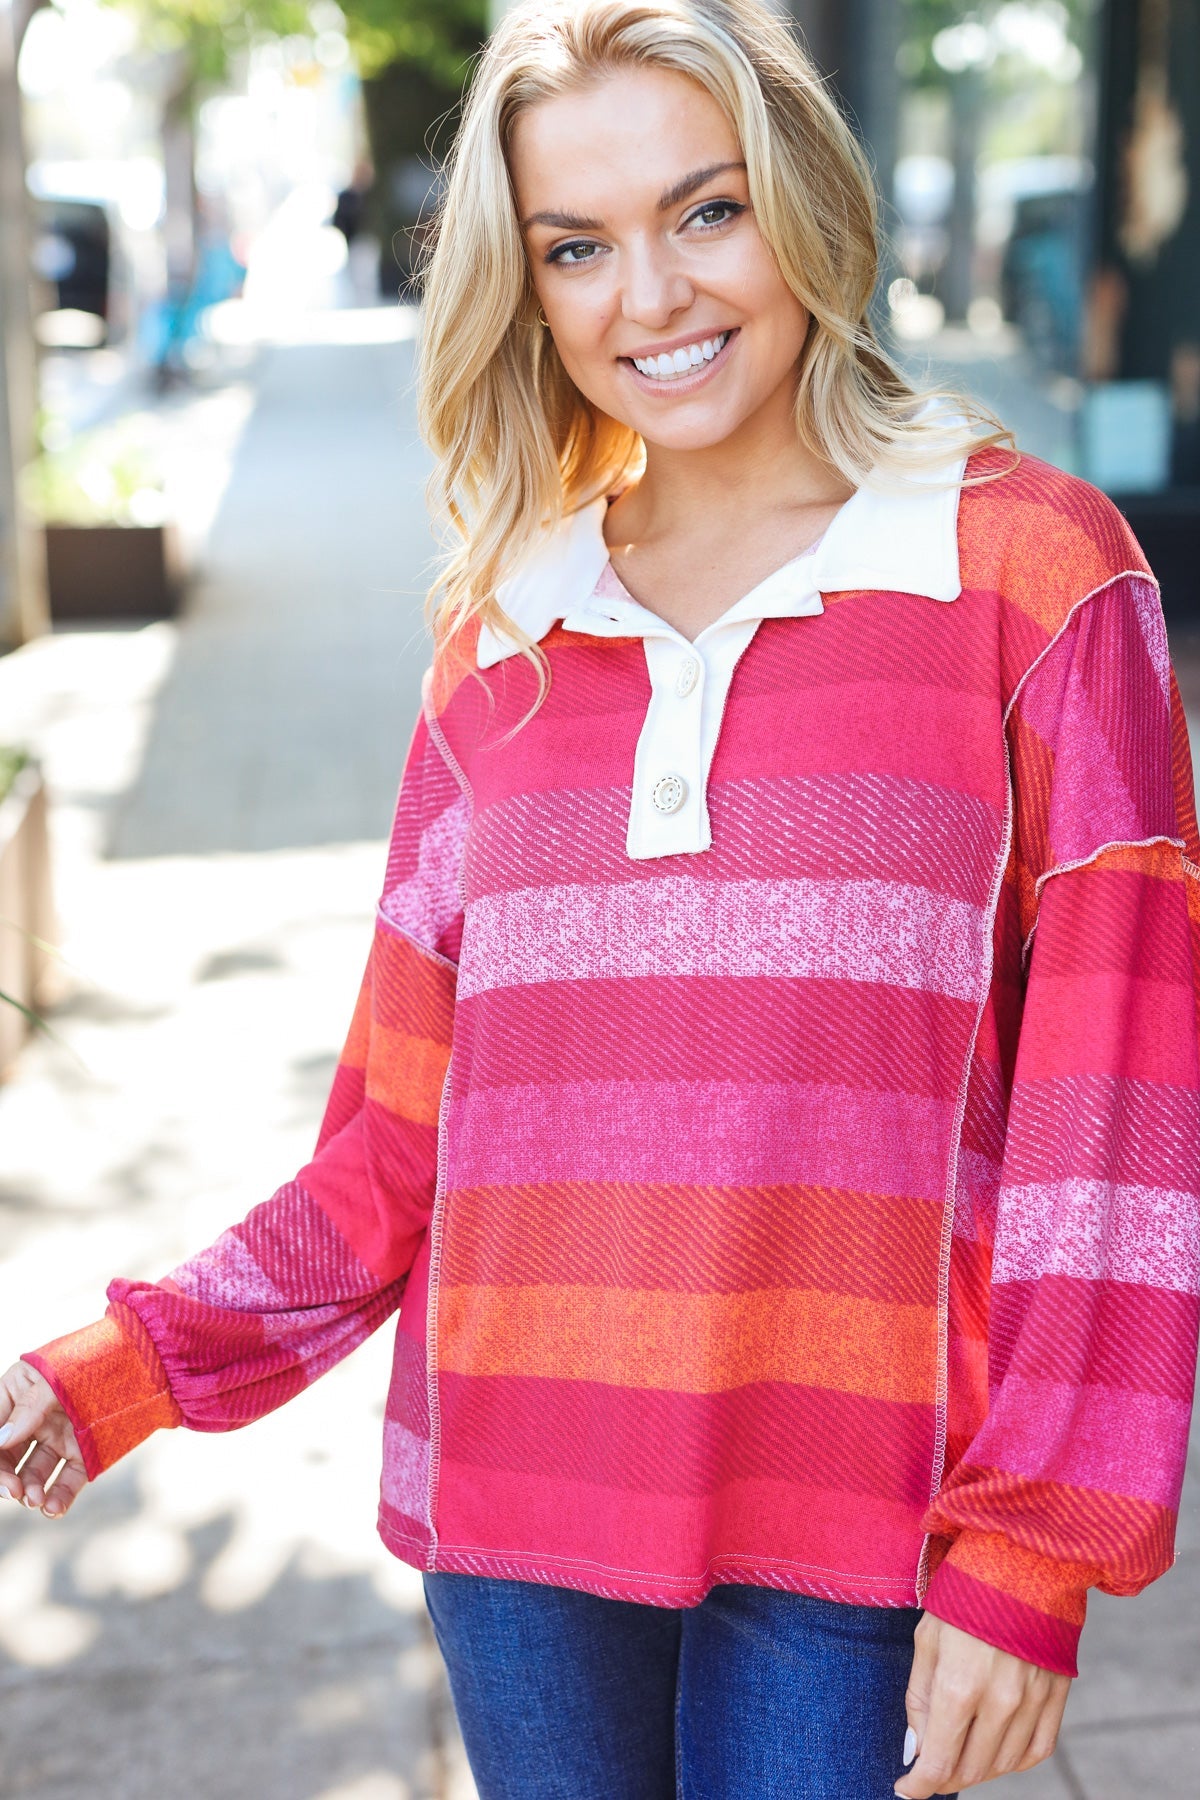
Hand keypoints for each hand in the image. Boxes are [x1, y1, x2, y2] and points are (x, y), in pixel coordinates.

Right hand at [0, 1361, 87, 1517]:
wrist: (143, 1359)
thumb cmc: (93, 1356)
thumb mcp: (55, 1377)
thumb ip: (28, 1408)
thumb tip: (0, 1440)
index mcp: (16, 1396)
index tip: (0, 1474)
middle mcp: (33, 1421)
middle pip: (8, 1458)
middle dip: (6, 1479)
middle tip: (14, 1492)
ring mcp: (57, 1438)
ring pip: (35, 1474)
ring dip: (31, 1491)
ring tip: (37, 1499)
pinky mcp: (83, 1454)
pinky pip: (67, 1481)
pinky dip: (59, 1498)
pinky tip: (53, 1508)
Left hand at [896, 1612, 1070, 1794]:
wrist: (1021, 1559)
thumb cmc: (964, 1596)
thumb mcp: (926, 1640)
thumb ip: (919, 1699)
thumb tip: (917, 1749)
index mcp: (959, 1686)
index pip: (939, 1763)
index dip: (919, 1785)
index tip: (906, 1788)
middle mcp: (1000, 1702)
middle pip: (971, 1770)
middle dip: (944, 1776)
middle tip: (930, 1767)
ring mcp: (1033, 1701)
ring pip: (1004, 1765)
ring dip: (977, 1770)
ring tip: (960, 1754)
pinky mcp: (1056, 1695)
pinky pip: (1037, 1750)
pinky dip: (1014, 1761)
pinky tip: (996, 1751)